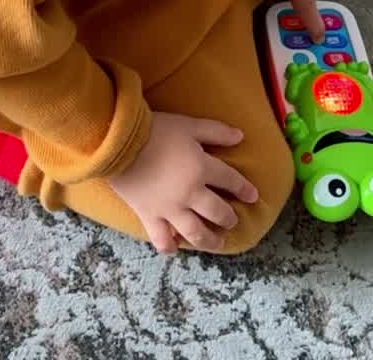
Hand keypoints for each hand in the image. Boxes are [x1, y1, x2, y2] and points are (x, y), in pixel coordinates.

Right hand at [108, 112, 257, 253]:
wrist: (120, 142)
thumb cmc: (156, 130)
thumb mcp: (188, 125)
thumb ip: (215, 131)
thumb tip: (240, 136)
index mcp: (201, 168)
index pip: (230, 181)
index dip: (243, 189)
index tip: (252, 196)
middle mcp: (190, 193)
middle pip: (217, 212)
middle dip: (228, 218)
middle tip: (232, 220)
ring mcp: (170, 209)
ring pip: (196, 233)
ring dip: (210, 241)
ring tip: (217, 243)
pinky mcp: (150, 216)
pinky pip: (162, 239)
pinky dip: (170, 246)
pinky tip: (175, 247)